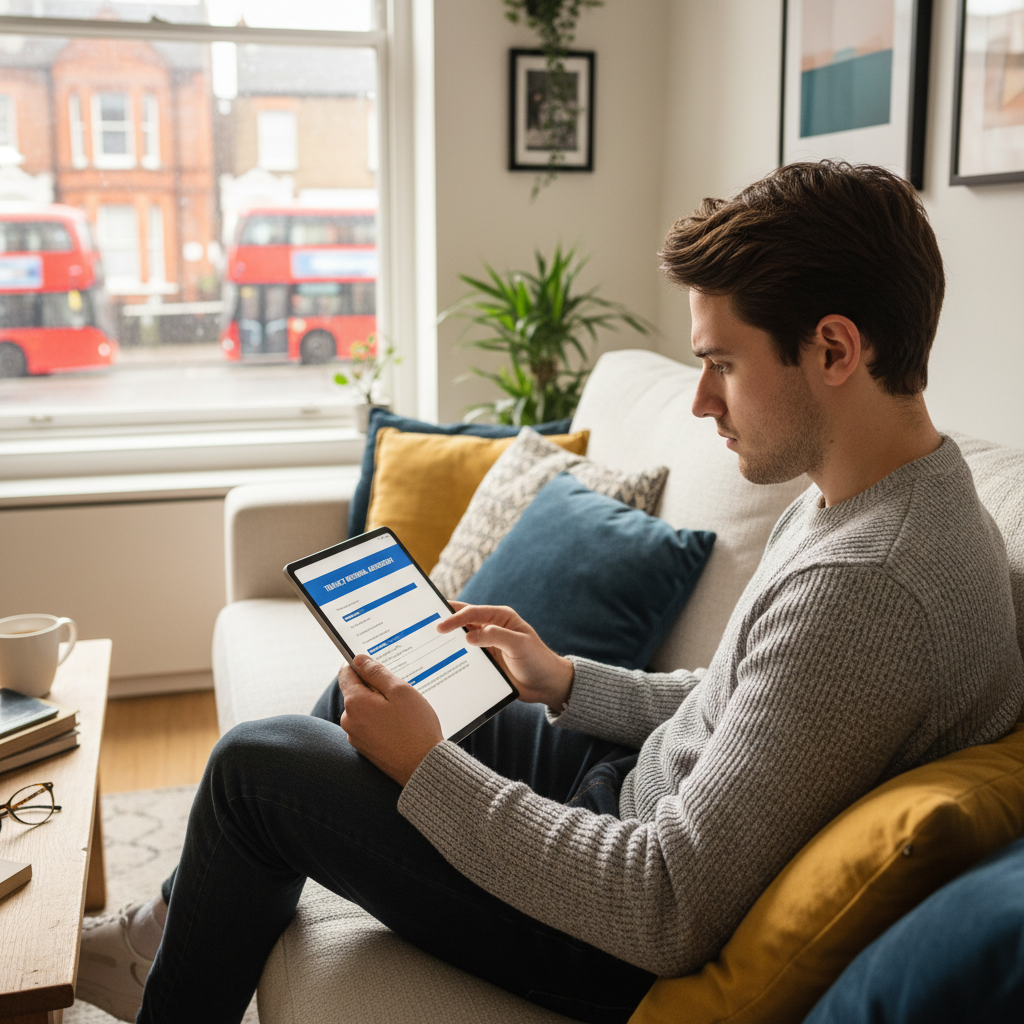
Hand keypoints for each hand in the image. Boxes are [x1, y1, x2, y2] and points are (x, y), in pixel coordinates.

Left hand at [338, 655, 443, 785]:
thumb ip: (376, 672)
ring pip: (365, 709)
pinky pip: (370, 725)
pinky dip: (382, 722)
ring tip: (404, 714)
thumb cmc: (415, 728)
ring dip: (380, 706)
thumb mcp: (400, 691)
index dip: (362, 665)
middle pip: (357, 691)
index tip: (377, 666)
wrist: (424, 767)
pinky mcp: (364, 749)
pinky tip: (401, 727)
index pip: (346, 672)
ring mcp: (355, 737)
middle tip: (400, 694)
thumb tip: (358, 660)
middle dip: (375, 688)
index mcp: (355, 703)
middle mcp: (349, 720)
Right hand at [438, 603, 573, 709]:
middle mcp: (491, 628)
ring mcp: (486, 645)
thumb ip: (496, 637)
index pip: (472, 613)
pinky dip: (452, 657)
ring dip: (446, 641)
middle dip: (444, 622)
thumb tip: (469, 636)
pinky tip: (439, 662)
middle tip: (423, 627)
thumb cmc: (538, 660)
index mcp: (500, 617)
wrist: (546, 685)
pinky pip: (464, 656)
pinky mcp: (484, 661)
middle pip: (463, 622)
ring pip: (460, 639)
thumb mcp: (519, 646)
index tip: (439, 627)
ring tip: (425, 644)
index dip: (454, 618)